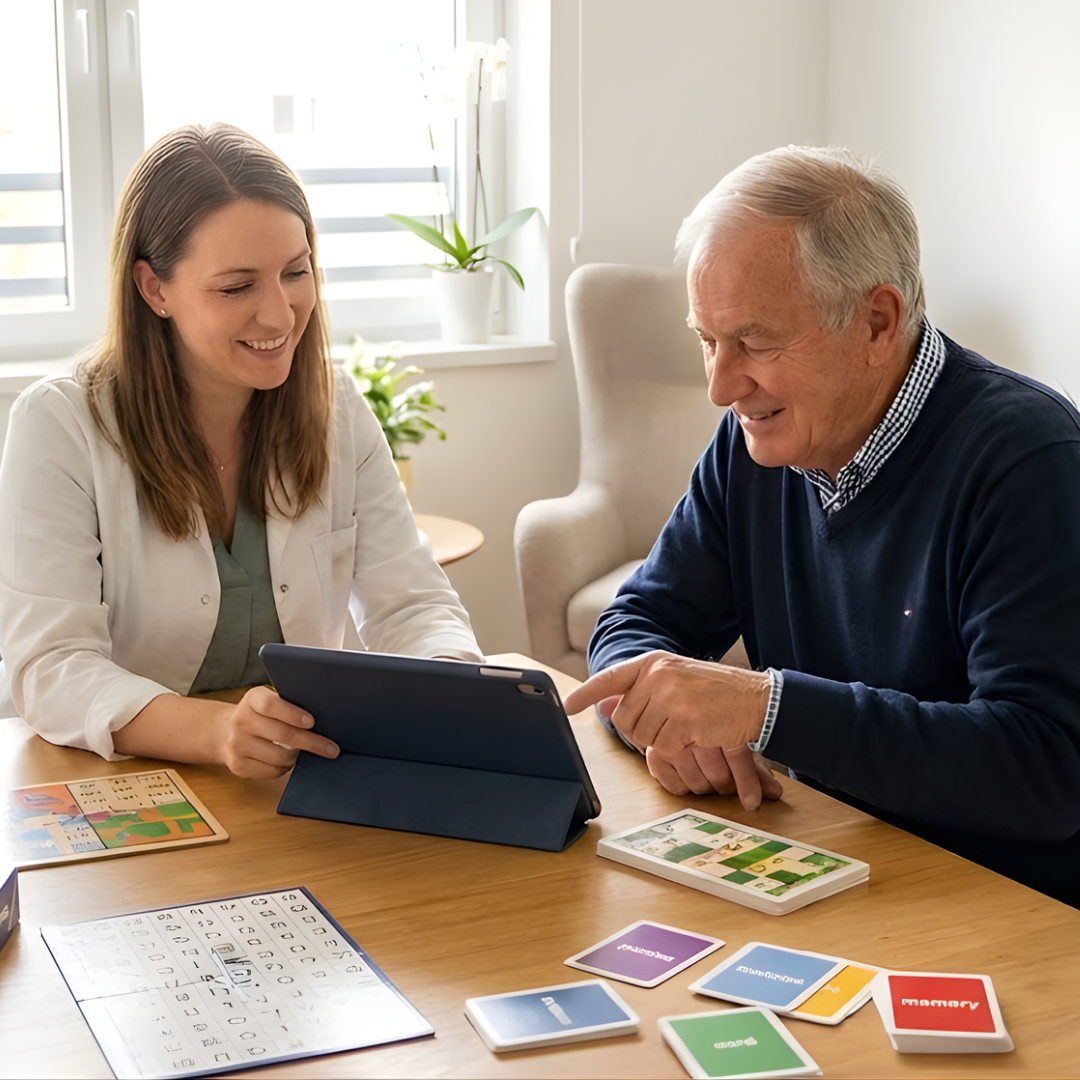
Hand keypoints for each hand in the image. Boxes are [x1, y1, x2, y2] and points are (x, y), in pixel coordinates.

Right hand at [218, 686, 338, 778]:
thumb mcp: (268, 700)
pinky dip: (285, 767)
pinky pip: (271, 771)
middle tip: (331, 748)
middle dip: (311, 742)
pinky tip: (286, 760)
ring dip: (297, 756)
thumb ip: (289, 704)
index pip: (271, 705)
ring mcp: (237, 745)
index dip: (293, 714)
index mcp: (252, 699)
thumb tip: (325, 716)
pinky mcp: (238, 766)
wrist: (223, 732)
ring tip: (303, 751)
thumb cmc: (259, 715)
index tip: (312, 722)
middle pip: (282, 734)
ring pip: (279, 756)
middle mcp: (241, 721)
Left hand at [563, 651, 776, 807]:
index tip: (568, 707)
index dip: (586, 694)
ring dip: (661, 742)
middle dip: (640, 732)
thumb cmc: (717, 693)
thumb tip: (606, 705)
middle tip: (666, 729)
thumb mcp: (677, 679)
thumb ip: (645, 689)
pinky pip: (664, 748)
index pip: (611, 678)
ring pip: (642, 736)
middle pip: (624, 718)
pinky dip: (677, 750)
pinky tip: (695, 737)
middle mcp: (658, 675)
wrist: (757, 699)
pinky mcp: (684, 720)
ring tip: (685, 729)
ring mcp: (670, 697)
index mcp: (654, 663)